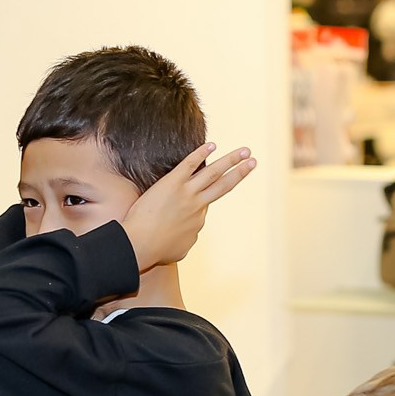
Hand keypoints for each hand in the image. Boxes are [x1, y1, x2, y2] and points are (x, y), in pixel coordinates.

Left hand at [121, 142, 257, 272]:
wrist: (140, 245)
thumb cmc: (156, 251)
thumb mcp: (179, 250)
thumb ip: (187, 239)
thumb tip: (187, 233)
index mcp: (198, 220)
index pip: (206, 204)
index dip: (198, 203)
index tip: (182, 209)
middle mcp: (197, 205)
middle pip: (224, 185)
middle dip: (241, 172)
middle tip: (254, 161)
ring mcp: (186, 193)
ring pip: (214, 173)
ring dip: (232, 160)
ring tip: (246, 150)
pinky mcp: (172, 182)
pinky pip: (189, 164)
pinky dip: (201, 153)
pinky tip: (212, 144)